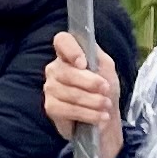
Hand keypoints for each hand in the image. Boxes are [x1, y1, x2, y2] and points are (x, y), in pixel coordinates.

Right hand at [41, 32, 121, 157]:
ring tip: (106, 105)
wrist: (105, 114)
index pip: (62, 41)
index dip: (71, 50)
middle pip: (67, 72)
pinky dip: (88, 113)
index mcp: (68, 53)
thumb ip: (97, 57)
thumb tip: (85, 60)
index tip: (84, 64)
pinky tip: (99, 116)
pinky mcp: (50, 107)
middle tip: (106, 90)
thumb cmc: (104, 87)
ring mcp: (50, 88)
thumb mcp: (106, 68)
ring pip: (70, 93)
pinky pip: (68, 109)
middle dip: (91, 83)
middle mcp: (55, 68)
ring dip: (93, 101)